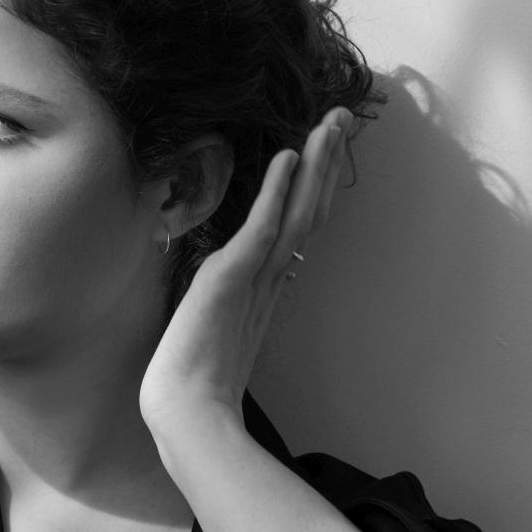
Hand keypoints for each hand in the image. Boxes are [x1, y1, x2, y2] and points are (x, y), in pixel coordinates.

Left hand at [138, 106, 353, 438]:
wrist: (186, 412)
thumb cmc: (197, 384)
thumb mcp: (218, 331)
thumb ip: (236, 308)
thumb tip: (245, 292)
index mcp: (268, 289)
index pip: (299, 226)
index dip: (315, 187)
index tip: (327, 151)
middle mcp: (270, 279)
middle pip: (310, 211)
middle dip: (328, 164)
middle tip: (345, 120)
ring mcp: (256, 278)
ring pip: (297, 212)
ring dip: (315, 166)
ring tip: (331, 125)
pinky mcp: (233, 278)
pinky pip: (261, 227)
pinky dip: (277, 193)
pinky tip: (289, 158)